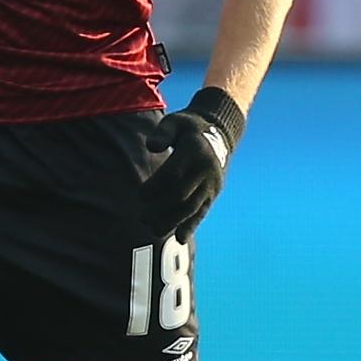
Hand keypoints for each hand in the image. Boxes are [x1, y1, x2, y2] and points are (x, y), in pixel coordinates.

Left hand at [142, 87, 245, 237]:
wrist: (220, 133)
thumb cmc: (189, 128)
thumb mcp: (176, 121)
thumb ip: (163, 133)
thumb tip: (151, 147)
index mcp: (194, 151)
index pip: (173, 174)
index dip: (155, 187)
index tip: (140, 196)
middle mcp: (205, 169)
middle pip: (182, 195)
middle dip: (160, 209)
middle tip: (142, 218)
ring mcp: (212, 183)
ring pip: (192, 207)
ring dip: (172, 221)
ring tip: (154, 230)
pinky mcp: (214, 193)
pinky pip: (203, 211)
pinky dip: (192, 225)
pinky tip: (179, 238)